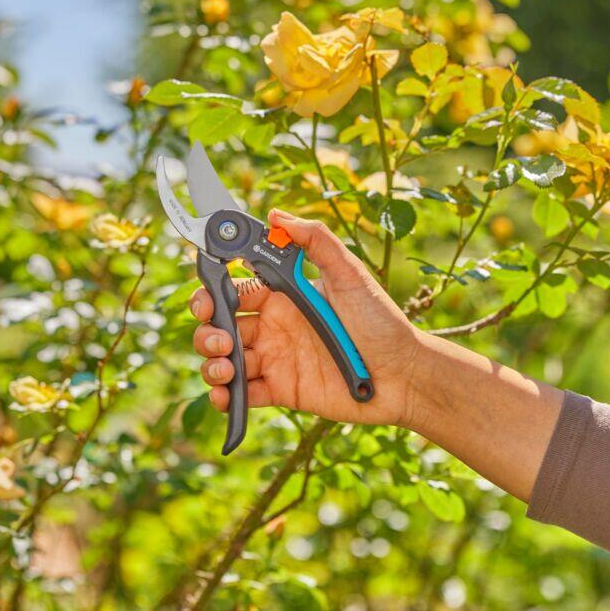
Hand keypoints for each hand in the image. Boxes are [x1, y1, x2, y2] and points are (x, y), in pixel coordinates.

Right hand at [190, 209, 422, 426]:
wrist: (404, 374)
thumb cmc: (381, 321)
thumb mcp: (350, 275)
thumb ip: (316, 241)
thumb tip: (277, 214)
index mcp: (284, 296)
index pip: (234, 289)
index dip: (212, 291)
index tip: (205, 296)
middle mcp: (274, 327)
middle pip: (221, 324)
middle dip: (207, 328)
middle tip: (219, 337)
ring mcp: (275, 359)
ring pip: (225, 359)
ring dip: (212, 362)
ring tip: (226, 367)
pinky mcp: (281, 391)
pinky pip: (243, 394)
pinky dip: (225, 396)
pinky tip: (227, 393)